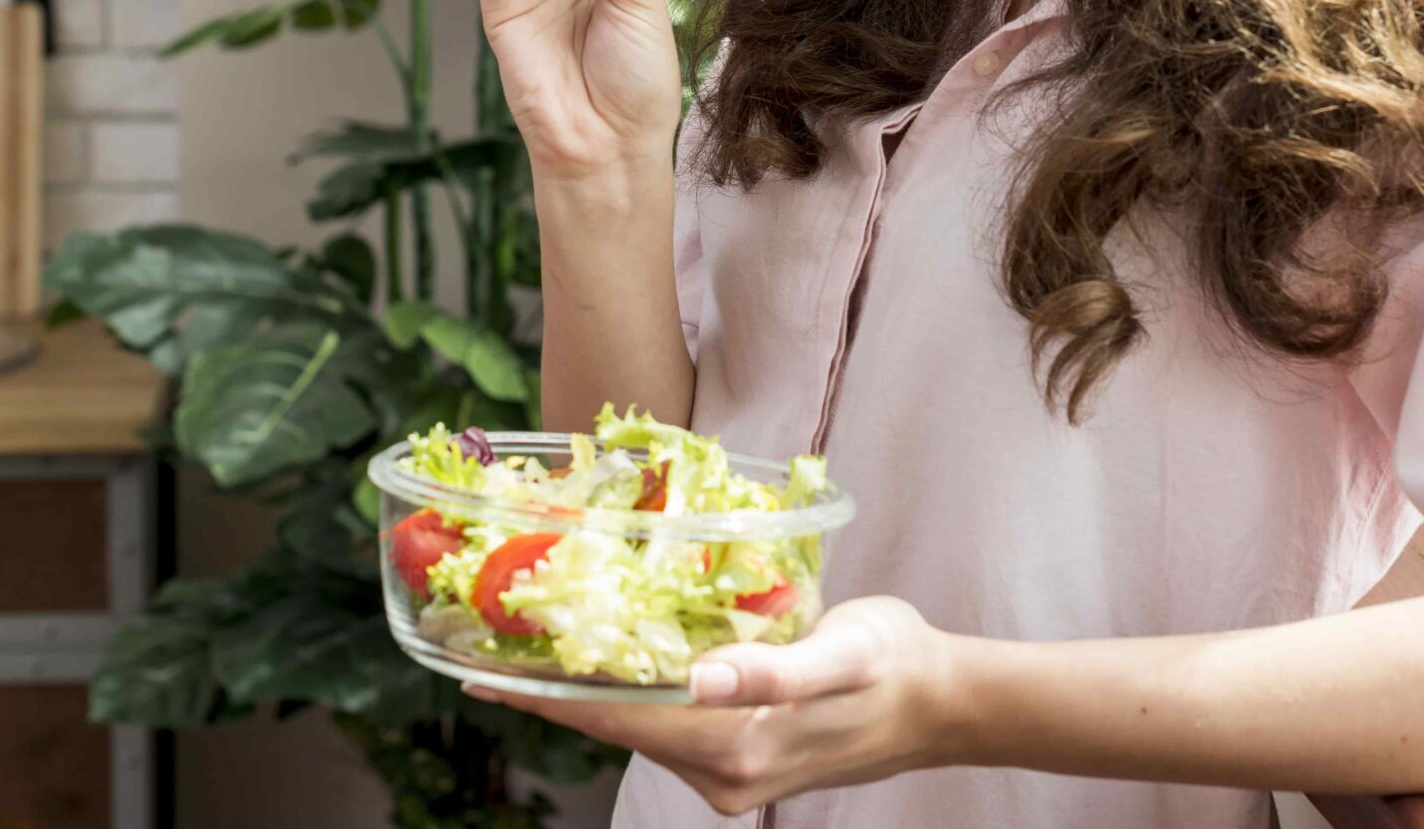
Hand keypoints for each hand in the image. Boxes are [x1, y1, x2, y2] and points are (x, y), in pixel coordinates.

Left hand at [463, 598, 954, 816]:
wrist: (941, 702)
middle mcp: (722, 773)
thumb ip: (773, 669)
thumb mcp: (841, 651)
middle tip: (488, 649)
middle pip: (615, 728)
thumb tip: (699, 677)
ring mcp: (730, 773)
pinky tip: (613, 664)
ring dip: (588, 694)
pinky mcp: (741, 759)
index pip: (617, 721)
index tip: (482, 675)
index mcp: (734, 747)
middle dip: (552, 693)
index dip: (547, 697)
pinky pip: (667, 728)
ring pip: (638, 729)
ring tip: (533, 652)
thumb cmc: (893, 661)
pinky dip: (630, 699)